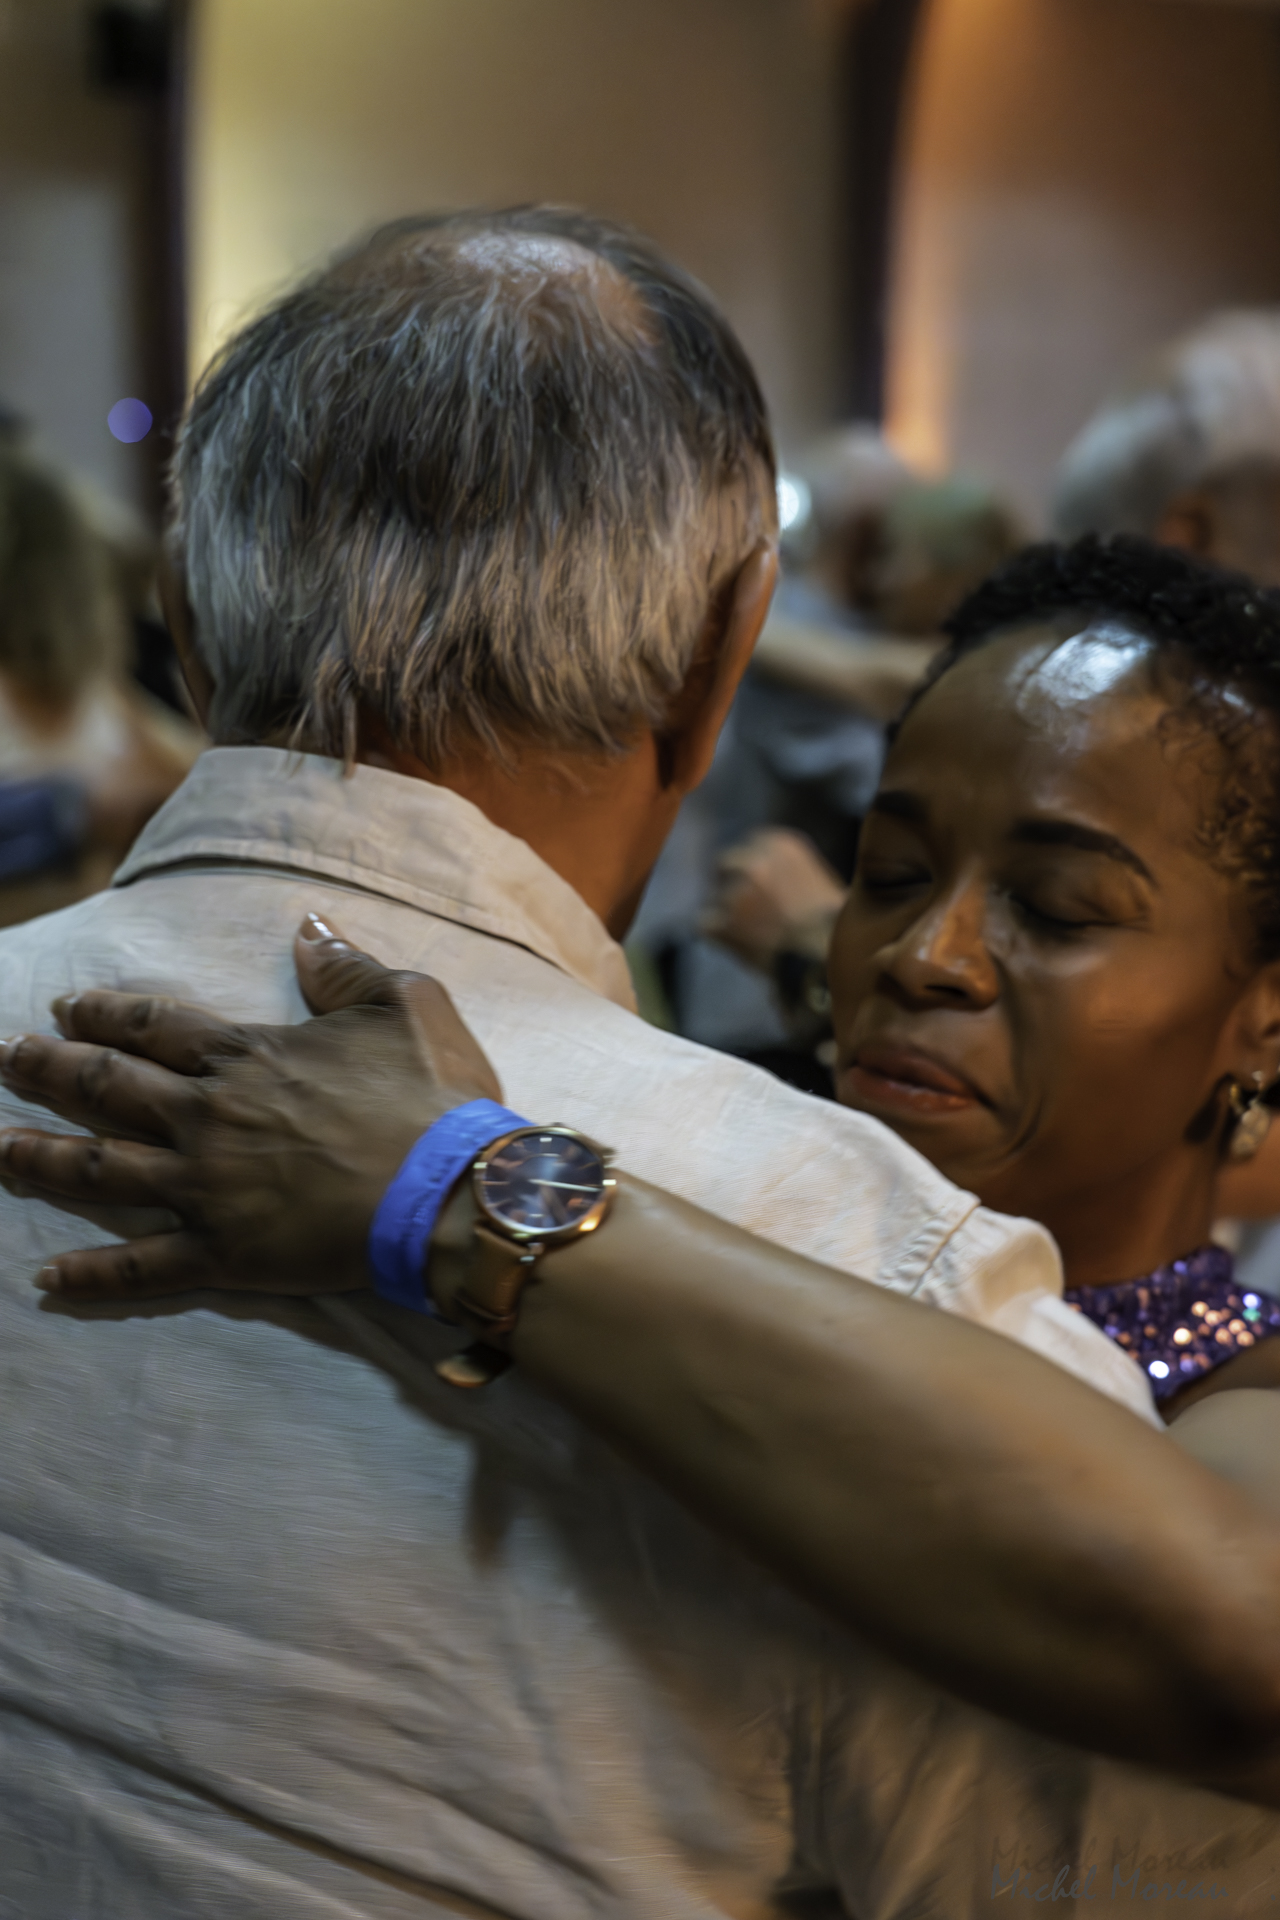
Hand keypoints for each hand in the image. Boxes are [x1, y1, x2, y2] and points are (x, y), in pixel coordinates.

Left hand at [0, 915, 500, 1299]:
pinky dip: (92, 1276)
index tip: (64, 1007)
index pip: (154, 1024)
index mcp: (248, 1055)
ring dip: (37, 1158)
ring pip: (99, 1169)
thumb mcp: (403, 1004)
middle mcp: (209, 1116)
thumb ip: (344, 968)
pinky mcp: (224, 1253)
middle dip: (46, 1070)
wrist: (449, 1193)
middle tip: (3, 1060)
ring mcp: (208, 1188)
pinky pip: (142, 1266)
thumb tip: (307, 929)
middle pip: (105, 1087)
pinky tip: (48, 1278)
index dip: (104, 1012)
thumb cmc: (432, 1097)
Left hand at [700, 828, 846, 972]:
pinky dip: (716, 934)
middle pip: (725, 864)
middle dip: (730, 881)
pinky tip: (734, 945)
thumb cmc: (835, 921)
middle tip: (742, 904)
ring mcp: (735, 892)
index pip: (751, 843)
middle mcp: (753, 862)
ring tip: (747, 932)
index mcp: (780, 844)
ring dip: (726, 912)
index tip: (757, 880)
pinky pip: (705, 924)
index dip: (752, 864)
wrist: (829, 953)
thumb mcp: (820, 880)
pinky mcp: (724, 922)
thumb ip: (790, 872)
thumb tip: (775, 881)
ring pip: (715, 897)